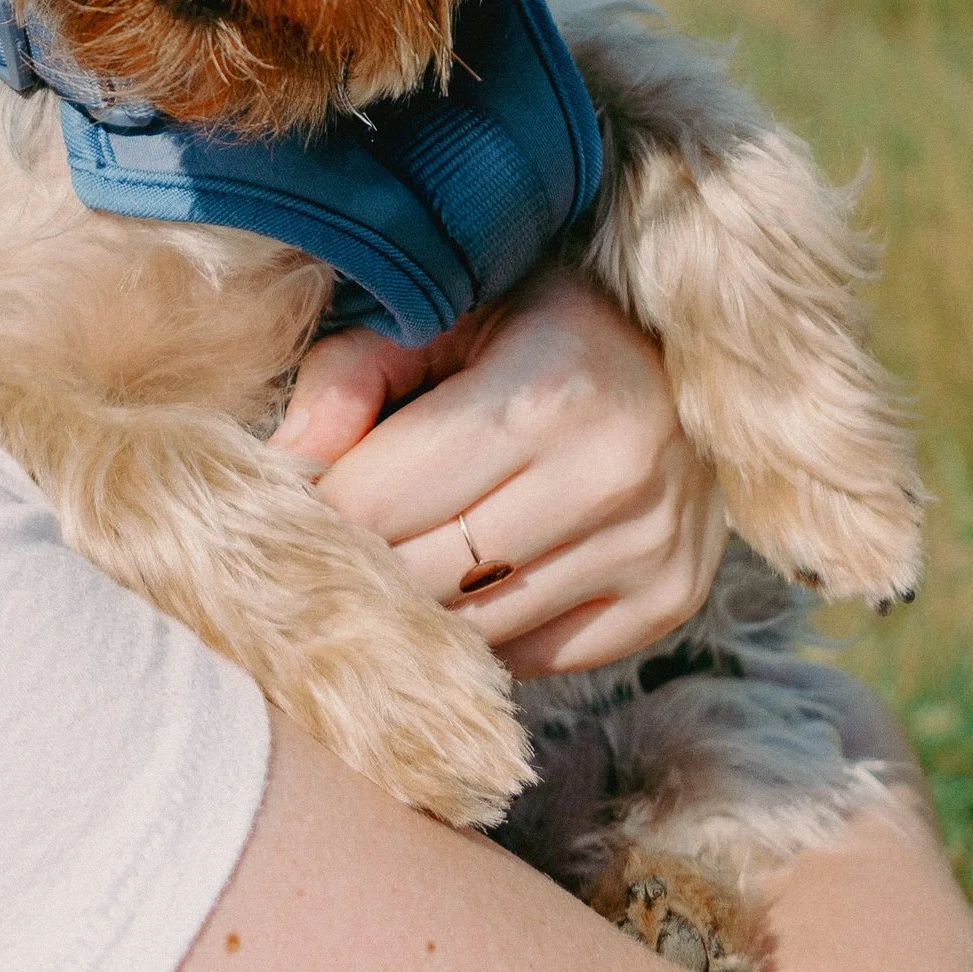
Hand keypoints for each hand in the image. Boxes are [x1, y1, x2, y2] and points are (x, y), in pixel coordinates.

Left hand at [273, 270, 725, 676]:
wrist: (688, 339)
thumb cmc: (543, 317)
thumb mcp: (449, 313)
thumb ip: (354, 375)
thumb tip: (284, 462)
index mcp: (544, 389)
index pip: (378, 501)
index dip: (318, 506)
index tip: (296, 500)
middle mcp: (608, 474)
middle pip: (422, 577)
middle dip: (364, 562)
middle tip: (339, 538)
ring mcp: (650, 545)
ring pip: (477, 631)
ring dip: (426, 605)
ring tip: (408, 554)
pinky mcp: (669, 598)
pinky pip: (539, 658)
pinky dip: (495, 630)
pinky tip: (485, 574)